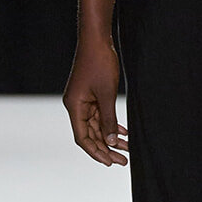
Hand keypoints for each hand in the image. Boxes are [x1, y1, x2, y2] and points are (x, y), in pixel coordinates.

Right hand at [63, 38, 128, 165]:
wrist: (97, 39)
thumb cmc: (99, 63)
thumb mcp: (106, 94)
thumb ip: (108, 118)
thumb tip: (110, 141)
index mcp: (74, 107)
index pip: (83, 138)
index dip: (96, 152)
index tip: (110, 162)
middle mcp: (76, 106)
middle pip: (90, 135)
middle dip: (106, 148)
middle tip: (123, 161)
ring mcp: (83, 100)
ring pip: (96, 126)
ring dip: (110, 138)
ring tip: (127, 149)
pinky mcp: (90, 94)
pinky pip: (100, 115)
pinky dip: (110, 124)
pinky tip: (123, 133)